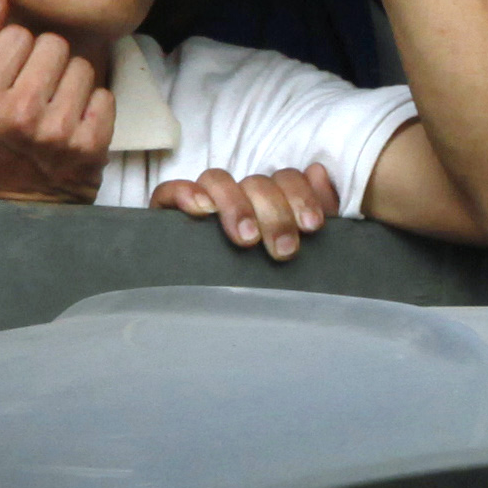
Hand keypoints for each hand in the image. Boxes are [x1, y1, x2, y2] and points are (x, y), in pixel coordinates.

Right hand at [0, 0, 114, 202]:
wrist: (11, 207)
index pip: (18, 35)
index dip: (16, 51)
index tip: (10, 74)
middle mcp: (18, 115)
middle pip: (54, 44)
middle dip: (47, 63)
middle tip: (36, 91)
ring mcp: (57, 132)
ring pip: (83, 67)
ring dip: (72, 83)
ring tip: (54, 107)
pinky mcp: (90, 147)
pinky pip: (106, 96)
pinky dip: (94, 107)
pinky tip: (75, 123)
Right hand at [151, 165, 338, 259]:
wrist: (211, 316)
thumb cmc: (266, 277)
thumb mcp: (299, 248)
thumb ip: (315, 211)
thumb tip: (318, 172)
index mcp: (271, 200)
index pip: (286, 179)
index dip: (301, 196)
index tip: (312, 226)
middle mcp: (239, 196)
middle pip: (256, 183)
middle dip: (274, 214)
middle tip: (284, 249)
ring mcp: (204, 202)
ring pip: (218, 181)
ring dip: (236, 206)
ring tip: (247, 238)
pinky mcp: (169, 213)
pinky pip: (170, 191)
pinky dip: (185, 193)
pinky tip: (200, 209)